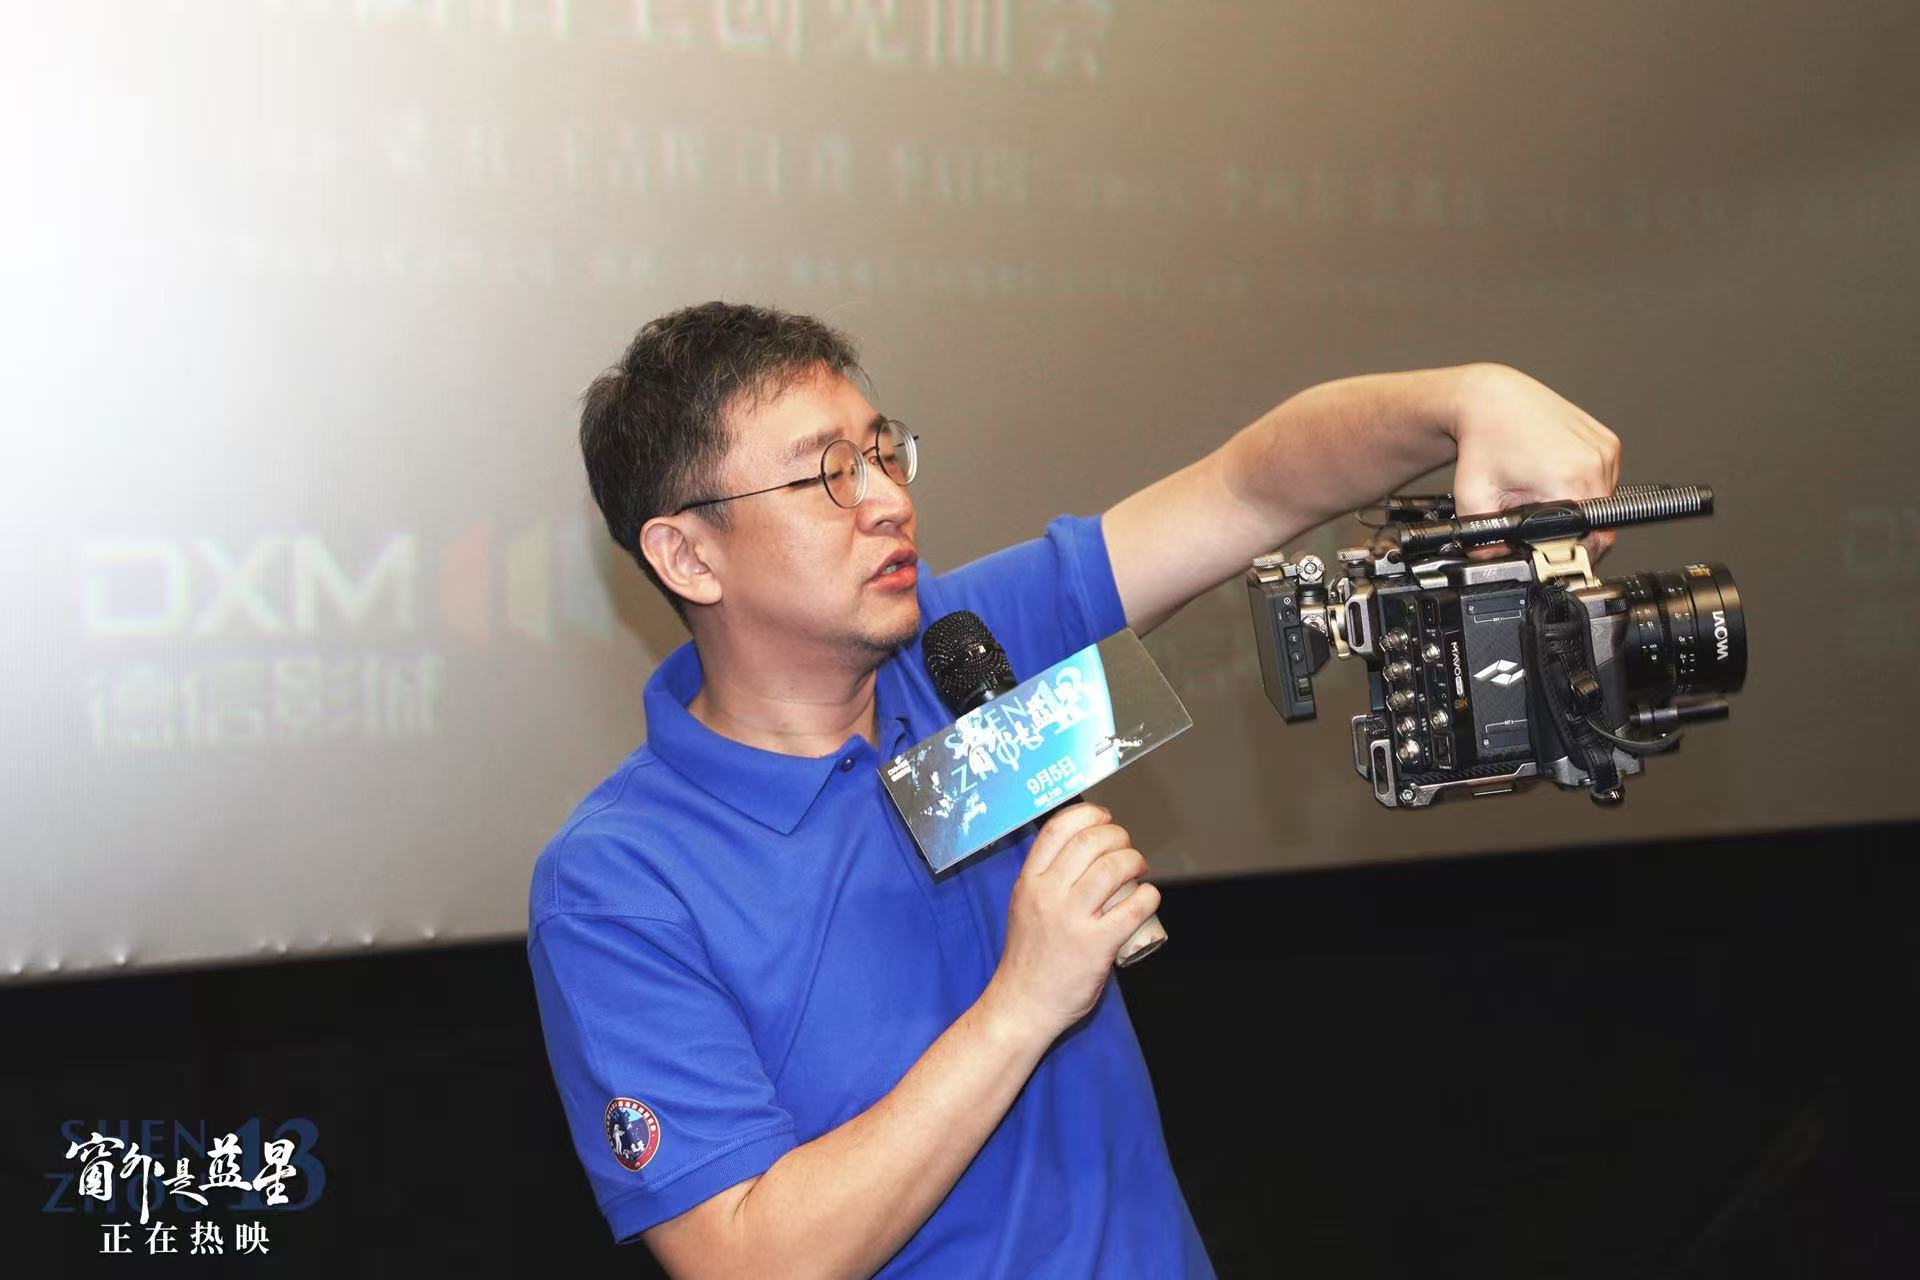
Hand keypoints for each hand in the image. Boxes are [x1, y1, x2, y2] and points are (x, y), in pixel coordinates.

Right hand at [981, 804, 1160, 1042]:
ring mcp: (1071, 920)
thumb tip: (1088, 852)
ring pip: (1112, 868)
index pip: (1058, 829)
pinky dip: (1149, 895)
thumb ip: (1048, 880)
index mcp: (1028, 882)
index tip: (1105, 818)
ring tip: (1139, 868)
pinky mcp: (1095, 945)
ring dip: (1135, 860)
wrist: (1023, 1004)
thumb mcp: (1025, 906)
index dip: (1089, 815)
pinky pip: (1132, 908)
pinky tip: (1149, 896)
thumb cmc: (1029, 956)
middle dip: (1118, 836)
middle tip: (1127, 847)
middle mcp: (1047, 895)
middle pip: (1090, 842)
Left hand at [1448, 364, 1622, 563]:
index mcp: (1568, 481)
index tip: (1551, 554)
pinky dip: (1585, 488)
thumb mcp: (1474, 497)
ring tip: (1545, 494)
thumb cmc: (1484, 439)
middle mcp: (1595, 464)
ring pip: (1604, 504)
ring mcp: (1607, 451)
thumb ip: (1484, 540)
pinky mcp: (1610, 443)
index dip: (1568, 554)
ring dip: (1580, 510)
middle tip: (1542, 525)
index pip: (1588, 541)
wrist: (1493, 400)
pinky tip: (1557, 476)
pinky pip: (1606, 481)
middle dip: (1571, 534)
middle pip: (1599, 525)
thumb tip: (1492, 564)